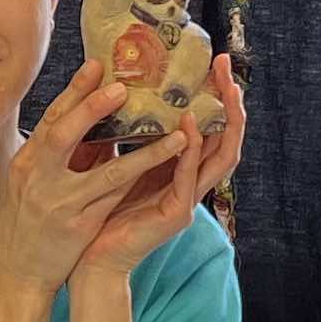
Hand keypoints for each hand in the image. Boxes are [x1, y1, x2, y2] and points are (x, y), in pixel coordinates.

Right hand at [0, 65, 183, 321]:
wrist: (17, 272)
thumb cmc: (26, 221)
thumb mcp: (31, 182)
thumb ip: (59, 155)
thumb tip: (94, 124)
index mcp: (26, 163)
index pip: (51, 119)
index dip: (74, 91)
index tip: (96, 65)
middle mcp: (38, 179)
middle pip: (63, 135)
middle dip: (92, 107)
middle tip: (122, 87)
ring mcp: (60, 204)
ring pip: (107, 172)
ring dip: (145, 151)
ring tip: (175, 132)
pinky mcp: (79, 227)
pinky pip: (116, 200)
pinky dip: (142, 182)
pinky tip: (166, 169)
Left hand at [77, 56, 243, 284]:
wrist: (90, 259)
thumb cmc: (100, 211)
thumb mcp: (120, 162)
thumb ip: (133, 136)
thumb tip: (124, 89)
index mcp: (180, 170)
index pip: (212, 128)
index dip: (217, 96)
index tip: (215, 62)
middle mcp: (191, 183)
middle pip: (226, 137)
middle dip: (231, 100)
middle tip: (226, 65)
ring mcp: (187, 200)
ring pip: (220, 156)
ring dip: (224, 120)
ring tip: (224, 88)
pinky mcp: (175, 215)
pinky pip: (189, 178)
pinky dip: (192, 150)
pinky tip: (190, 125)